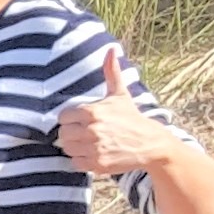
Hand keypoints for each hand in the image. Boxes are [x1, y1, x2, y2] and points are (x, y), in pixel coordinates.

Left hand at [55, 40, 177, 184]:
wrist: (150, 143)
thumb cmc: (131, 118)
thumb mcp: (120, 94)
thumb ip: (111, 72)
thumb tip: (111, 49)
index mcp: (92, 112)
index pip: (63, 117)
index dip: (70, 119)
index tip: (80, 121)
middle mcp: (91, 130)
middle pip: (63, 134)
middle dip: (71, 134)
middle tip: (85, 133)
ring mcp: (94, 148)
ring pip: (68, 149)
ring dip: (75, 147)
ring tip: (89, 143)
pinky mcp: (98, 164)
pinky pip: (76, 163)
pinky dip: (82, 160)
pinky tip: (93, 154)